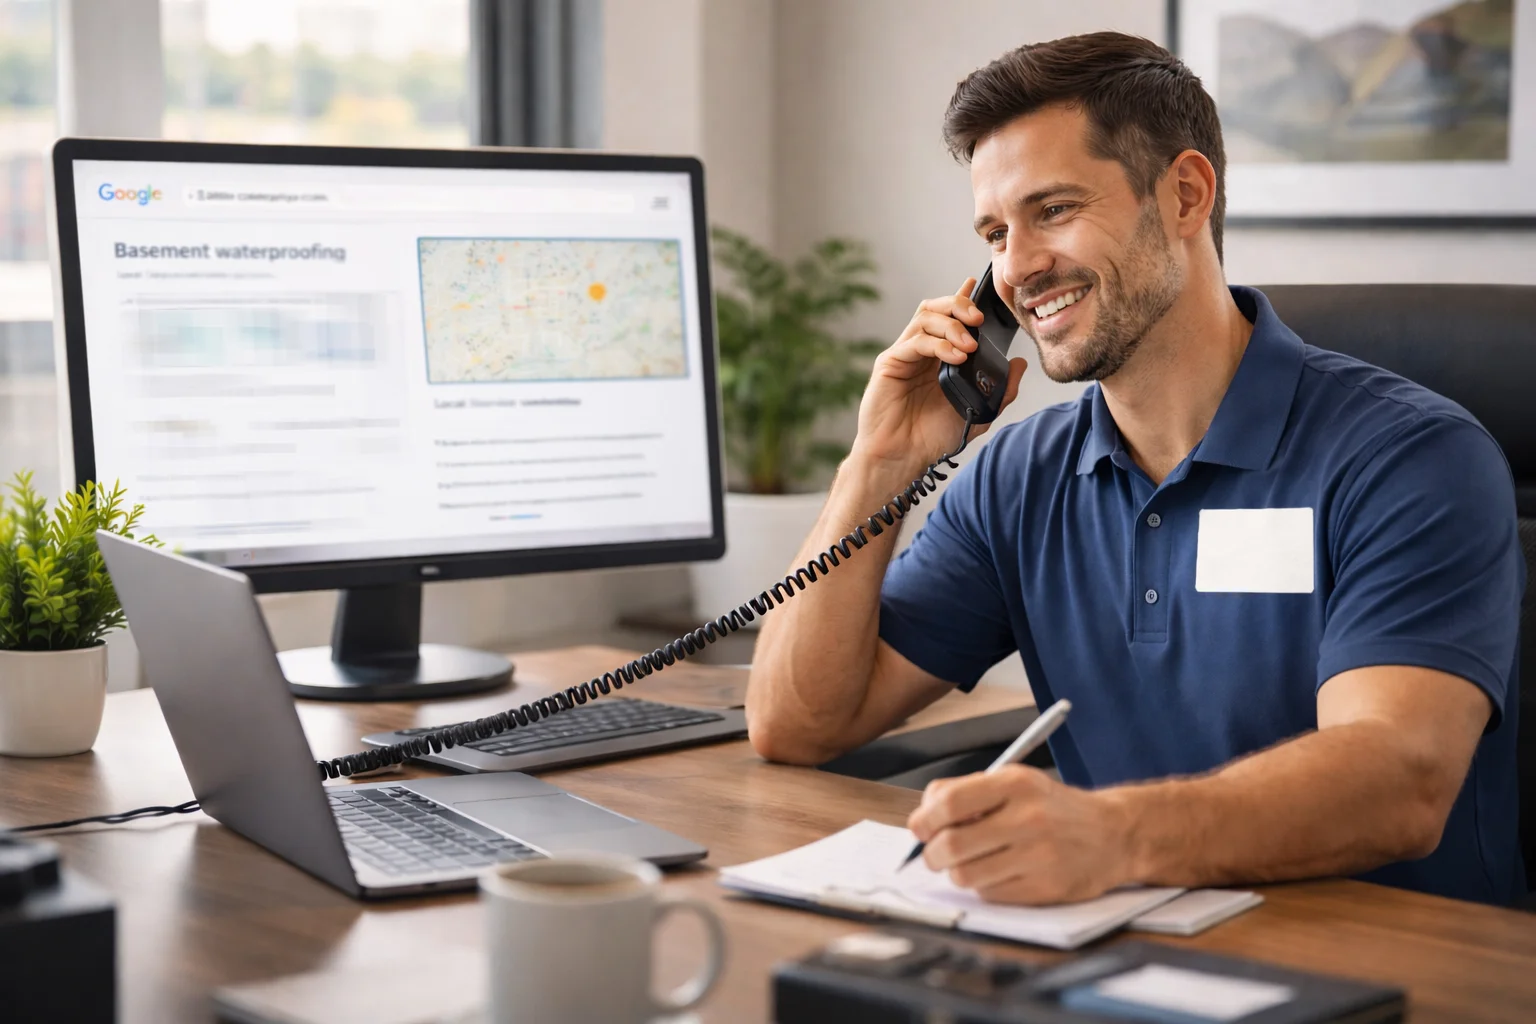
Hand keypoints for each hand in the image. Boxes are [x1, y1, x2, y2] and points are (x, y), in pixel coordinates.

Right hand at [850, 278, 1027, 475]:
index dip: (964, 298)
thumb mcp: (979, 413)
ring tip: (970, 344)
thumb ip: (1000, 390)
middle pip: (936, 307)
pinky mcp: (890, 363)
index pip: (950, 317)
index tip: (980, 286)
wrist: (904, 458)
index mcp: (940, 356)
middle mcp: (921, 350)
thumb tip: (1019, 365)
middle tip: (980, 319)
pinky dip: (938, 344)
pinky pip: (915, 341)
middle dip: (959, 306)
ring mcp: (904, 354)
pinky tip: (956, 357)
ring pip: (925, 317)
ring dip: (951, 325)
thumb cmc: (933, 437)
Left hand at [905, 764, 1133, 904]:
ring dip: (958, 873)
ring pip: (965, 876)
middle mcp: (1028, 818)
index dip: (924, 820)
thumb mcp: (1016, 781)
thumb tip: (923, 814)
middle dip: (932, 854)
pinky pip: (990, 895)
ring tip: (970, 862)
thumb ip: (968, 791)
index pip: (949, 803)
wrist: (1114, 835)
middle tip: (935, 854)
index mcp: (1015, 784)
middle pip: (951, 846)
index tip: (920, 828)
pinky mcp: (1045, 889)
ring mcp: (1038, 856)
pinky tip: (1000, 873)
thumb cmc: (1053, 807)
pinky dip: (985, 887)